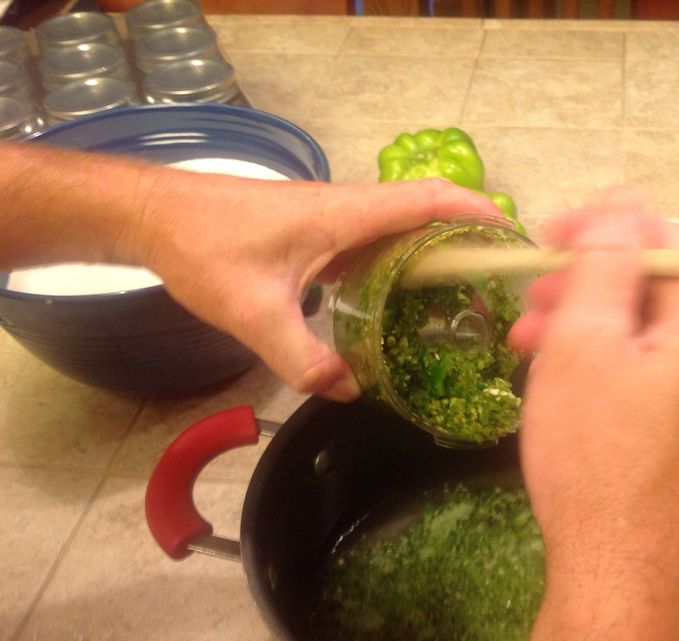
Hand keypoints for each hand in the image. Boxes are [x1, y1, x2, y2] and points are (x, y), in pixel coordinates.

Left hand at [128, 171, 500, 398]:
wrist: (155, 216)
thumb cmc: (205, 249)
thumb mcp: (254, 314)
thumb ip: (303, 358)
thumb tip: (350, 391)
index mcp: (345, 215)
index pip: (429, 200)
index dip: (477, 213)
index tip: (512, 237)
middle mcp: (347, 209)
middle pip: (425, 212)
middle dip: (467, 241)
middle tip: (495, 288)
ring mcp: (333, 219)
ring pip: (400, 228)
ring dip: (434, 253)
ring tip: (462, 298)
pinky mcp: (317, 232)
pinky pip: (374, 243)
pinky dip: (400, 264)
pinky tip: (400, 303)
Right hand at [494, 190, 678, 640]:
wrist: (633, 588)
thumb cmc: (600, 462)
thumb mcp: (583, 344)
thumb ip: (604, 261)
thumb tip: (619, 204)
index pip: (660, 233)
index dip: (593, 230)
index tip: (537, 243)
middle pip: (660, 285)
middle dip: (585, 289)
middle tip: (525, 313)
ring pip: (656, 334)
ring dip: (593, 331)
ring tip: (532, 354)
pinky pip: (666, 376)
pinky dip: (617, 370)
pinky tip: (574, 392)